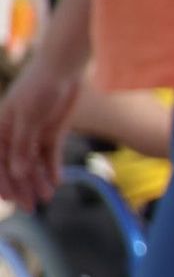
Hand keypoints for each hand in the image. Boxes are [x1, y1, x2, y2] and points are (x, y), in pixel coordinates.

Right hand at [0, 50, 82, 209]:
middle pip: (15, 166)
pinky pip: (49, 155)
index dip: (3, 181)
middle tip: (32, 207)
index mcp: (1, 129)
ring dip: (38, 181)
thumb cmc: (40, 88)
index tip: (9, 199)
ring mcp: (33, 134)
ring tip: (47, 197)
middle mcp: (14, 134)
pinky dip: (51, 168)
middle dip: (22, 187)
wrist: (64, 68)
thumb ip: (22, 145)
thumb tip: (17, 172)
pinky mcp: (51, 132)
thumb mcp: (29, 117)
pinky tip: (56, 182)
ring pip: (32, 164)